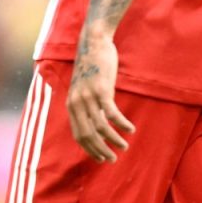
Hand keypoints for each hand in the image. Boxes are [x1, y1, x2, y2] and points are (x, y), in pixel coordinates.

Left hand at [66, 32, 134, 161]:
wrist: (93, 44)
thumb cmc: (90, 67)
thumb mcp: (83, 88)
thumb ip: (86, 105)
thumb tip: (97, 124)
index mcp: (71, 105)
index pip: (78, 135)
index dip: (89, 149)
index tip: (101, 158)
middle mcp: (77, 103)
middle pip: (88, 135)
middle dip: (101, 150)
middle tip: (113, 159)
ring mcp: (88, 97)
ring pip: (101, 127)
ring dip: (114, 140)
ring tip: (124, 146)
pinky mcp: (101, 90)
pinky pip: (112, 113)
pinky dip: (122, 124)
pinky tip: (130, 129)